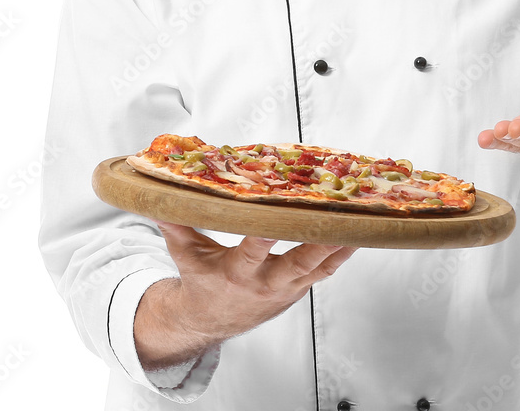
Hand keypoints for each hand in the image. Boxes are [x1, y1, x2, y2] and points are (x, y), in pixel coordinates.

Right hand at [134, 224, 356, 369]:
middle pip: (297, 263)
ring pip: (318, 267)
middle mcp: (265, 284)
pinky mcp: (299, 289)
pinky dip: (341, 253)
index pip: (252, 251)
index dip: (264, 236)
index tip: (275, 217)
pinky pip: (324, 271)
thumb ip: (176, 224)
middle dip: (318, 242)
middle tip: (336, 219)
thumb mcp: (185, 254)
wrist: (209, 321)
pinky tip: (358, 233)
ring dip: (339, 244)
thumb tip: (159, 198)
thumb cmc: (199, 280)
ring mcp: (286, 289)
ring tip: (360, 220)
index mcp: (236, 273)